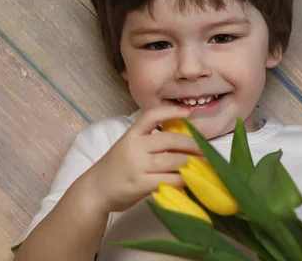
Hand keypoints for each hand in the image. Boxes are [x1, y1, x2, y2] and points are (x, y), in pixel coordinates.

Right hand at [80, 106, 201, 213]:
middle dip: (192, 144)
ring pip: (174, 161)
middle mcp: (135, 147)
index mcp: (131, 134)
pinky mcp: (141, 184)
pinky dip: (183, 180)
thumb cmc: (116, 167)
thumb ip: (148, 140)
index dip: (172, 112)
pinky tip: (190, 180)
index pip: (152, 116)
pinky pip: (170, 180)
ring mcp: (138, 166)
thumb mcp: (127, 146)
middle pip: (171, 140)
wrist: (95, 190)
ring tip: (204, 165)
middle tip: (206, 148)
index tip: (189, 112)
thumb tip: (181, 138)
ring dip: (192, 163)